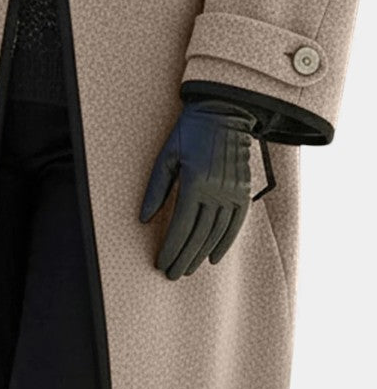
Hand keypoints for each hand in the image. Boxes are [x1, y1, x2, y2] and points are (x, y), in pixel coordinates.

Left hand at [139, 99, 258, 279]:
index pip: (181, 226)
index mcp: (195, 181)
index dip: (171, 248)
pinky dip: (225, 243)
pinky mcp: (244, 192)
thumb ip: (156, 189)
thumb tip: (144, 218)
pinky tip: (213, 257)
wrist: (224, 113)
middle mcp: (217, 191)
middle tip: (172, 274)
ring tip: (188, 269)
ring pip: (216, 234)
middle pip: (198, 235)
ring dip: (201, 254)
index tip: (161, 263)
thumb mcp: (167, 156)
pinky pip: (236, 225)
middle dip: (183, 257)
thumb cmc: (190, 133)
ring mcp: (233, 193)